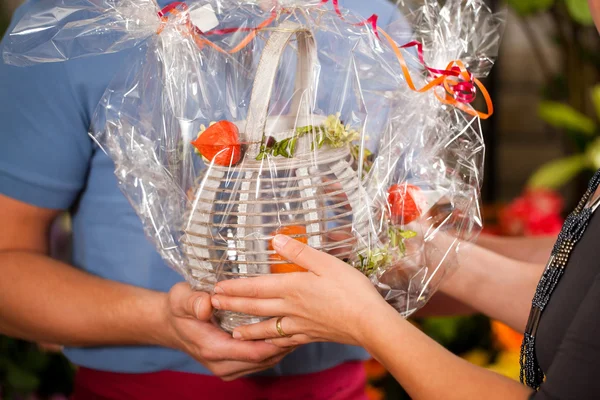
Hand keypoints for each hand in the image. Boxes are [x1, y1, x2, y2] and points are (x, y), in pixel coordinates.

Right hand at [159, 283, 292, 380]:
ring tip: (301, 326)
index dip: (276, 340)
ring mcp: (228, 368)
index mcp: (213, 349)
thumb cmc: (179, 309)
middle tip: (305, 322)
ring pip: (264, 361)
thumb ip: (193, 302)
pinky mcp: (233, 365)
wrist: (170, 324)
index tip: (293, 324)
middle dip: (285, 343)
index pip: (253, 351)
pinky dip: (273, 348)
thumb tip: (206, 305)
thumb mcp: (181, 298)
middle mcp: (222, 364)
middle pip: (264, 358)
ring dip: (282, 346)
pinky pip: (259, 360)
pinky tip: (286, 332)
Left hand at [210, 235, 388, 346]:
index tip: (217, 287)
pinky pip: (285, 341)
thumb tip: (276, 239)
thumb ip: (299, 252)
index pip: (255, 287)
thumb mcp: (326, 263)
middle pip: (255, 307)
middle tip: (213, 305)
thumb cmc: (351, 290)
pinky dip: (271, 342)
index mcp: (292, 288)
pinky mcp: (311, 335)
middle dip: (233, 305)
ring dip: (247, 328)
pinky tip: (269, 343)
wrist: (368, 322)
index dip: (234, 287)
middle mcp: (291, 308)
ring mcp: (300, 324)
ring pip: (267, 328)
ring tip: (233, 331)